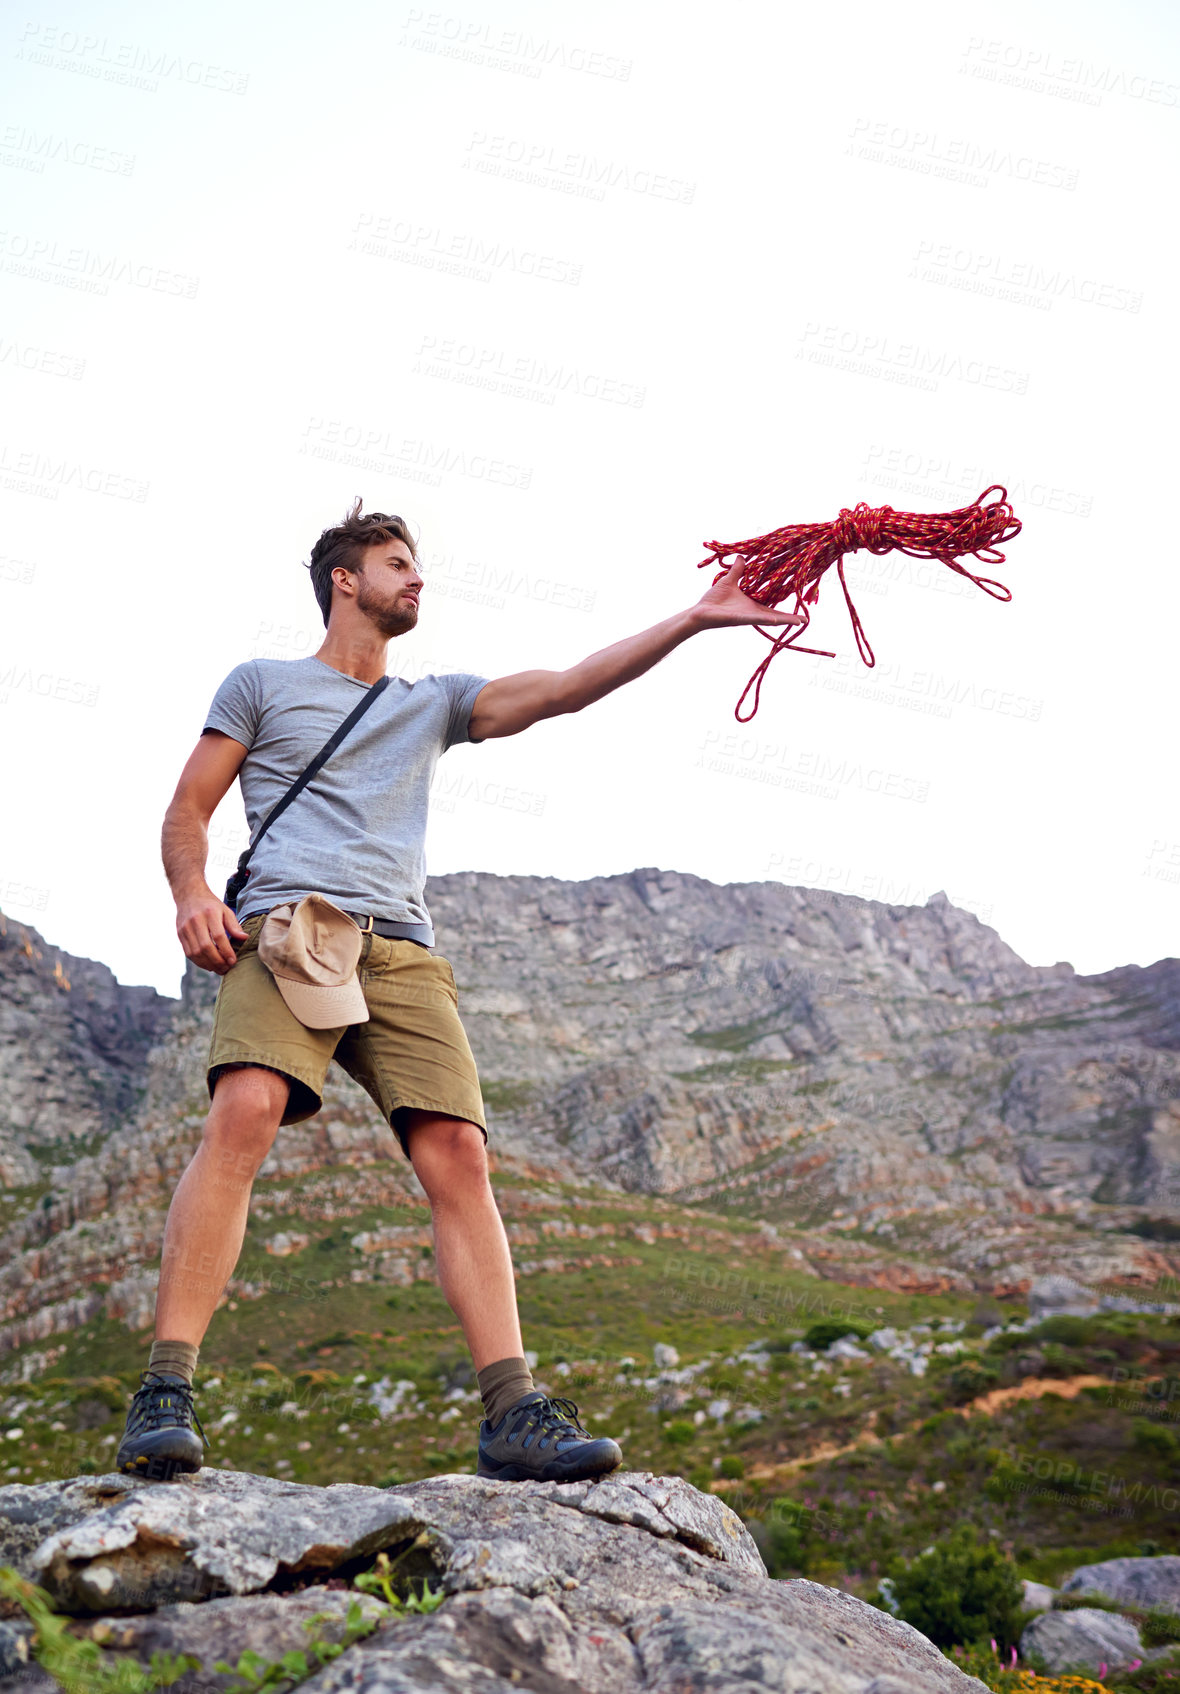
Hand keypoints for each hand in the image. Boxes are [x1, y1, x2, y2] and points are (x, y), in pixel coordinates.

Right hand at [177, 890, 248, 974]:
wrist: (189, 895)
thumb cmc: (210, 905)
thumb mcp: (225, 910)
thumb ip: (234, 925)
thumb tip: (244, 938)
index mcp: (210, 913)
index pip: (219, 936)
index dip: (226, 951)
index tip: (233, 961)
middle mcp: (196, 921)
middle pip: (206, 947)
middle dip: (217, 961)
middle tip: (227, 968)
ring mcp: (185, 928)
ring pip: (196, 952)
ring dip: (208, 964)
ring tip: (219, 969)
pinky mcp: (180, 934)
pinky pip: (188, 953)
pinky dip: (199, 962)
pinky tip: (208, 965)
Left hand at [692, 553, 806, 630]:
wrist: (700, 612)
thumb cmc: (713, 600)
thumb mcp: (729, 581)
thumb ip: (738, 571)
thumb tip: (742, 557)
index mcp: (751, 604)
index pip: (772, 608)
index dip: (785, 611)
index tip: (799, 613)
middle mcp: (752, 613)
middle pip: (775, 616)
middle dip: (790, 619)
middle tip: (805, 621)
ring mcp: (747, 617)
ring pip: (769, 618)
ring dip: (783, 620)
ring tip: (799, 622)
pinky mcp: (739, 618)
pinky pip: (755, 618)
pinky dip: (765, 618)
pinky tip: (776, 620)